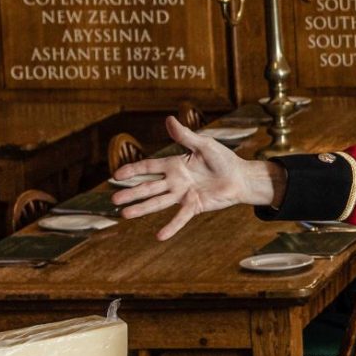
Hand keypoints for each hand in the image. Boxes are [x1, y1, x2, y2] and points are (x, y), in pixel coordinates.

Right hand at [112, 117, 279, 240]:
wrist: (241, 177)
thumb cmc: (223, 160)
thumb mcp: (204, 145)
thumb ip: (185, 136)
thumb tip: (168, 119)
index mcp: (174, 165)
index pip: (149, 167)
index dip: (133, 170)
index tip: (116, 175)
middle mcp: (175, 181)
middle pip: (149, 187)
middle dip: (132, 192)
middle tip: (114, 199)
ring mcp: (183, 195)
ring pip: (158, 202)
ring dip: (142, 208)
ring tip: (125, 214)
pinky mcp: (194, 206)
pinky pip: (181, 218)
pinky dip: (171, 227)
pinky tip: (159, 236)